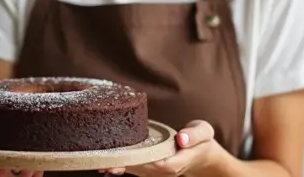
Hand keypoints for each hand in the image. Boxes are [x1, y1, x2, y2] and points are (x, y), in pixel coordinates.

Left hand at [99, 120, 224, 176]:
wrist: (201, 154)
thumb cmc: (201, 141)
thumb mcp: (204, 132)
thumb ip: (195, 135)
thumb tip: (182, 137)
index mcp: (178, 161)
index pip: (161, 164)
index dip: (146, 161)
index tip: (130, 156)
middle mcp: (165, 170)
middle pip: (143, 169)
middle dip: (124, 166)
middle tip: (104, 162)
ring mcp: (156, 171)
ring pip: (136, 170)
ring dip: (118, 167)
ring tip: (98, 163)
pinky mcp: (149, 167)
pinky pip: (134, 167)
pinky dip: (120, 164)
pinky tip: (104, 161)